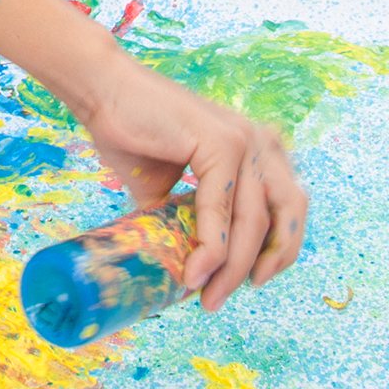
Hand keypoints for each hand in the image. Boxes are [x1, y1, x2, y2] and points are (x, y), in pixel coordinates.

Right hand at [62, 51, 308, 311]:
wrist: (101, 93)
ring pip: (255, 221)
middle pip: (285, 216)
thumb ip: (186, 219)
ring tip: (209, 295)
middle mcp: (259, 142)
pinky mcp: (221, 143)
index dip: (276, 250)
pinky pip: (222, 210)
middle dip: (267, 263)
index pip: (286, 209)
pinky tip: (195, 271)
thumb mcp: (167, 190)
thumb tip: (189, 268)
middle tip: (233, 293)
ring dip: (233, 267)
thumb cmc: (130, 133)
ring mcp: (244, 140)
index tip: (249, 282)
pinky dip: (211, 247)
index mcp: (256, 148)